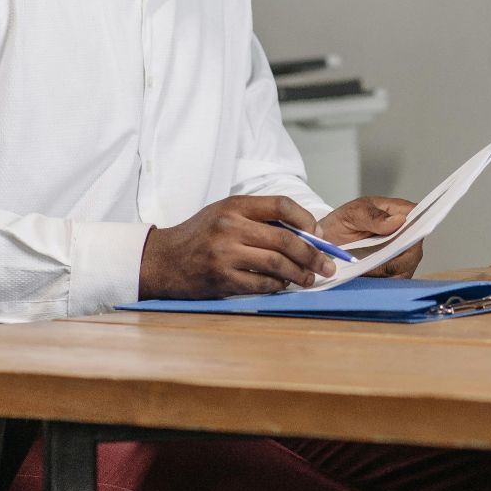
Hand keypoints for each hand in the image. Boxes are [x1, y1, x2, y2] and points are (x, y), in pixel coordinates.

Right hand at [139, 196, 332, 298]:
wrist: (162, 260)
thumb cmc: (200, 235)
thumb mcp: (225, 214)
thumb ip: (259, 218)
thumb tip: (307, 233)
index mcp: (235, 205)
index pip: (281, 205)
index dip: (306, 219)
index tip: (318, 234)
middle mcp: (230, 227)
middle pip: (286, 239)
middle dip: (313, 255)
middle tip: (327, 265)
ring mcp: (225, 253)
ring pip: (277, 263)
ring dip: (300, 274)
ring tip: (310, 278)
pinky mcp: (221, 278)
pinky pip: (261, 284)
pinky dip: (277, 286)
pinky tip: (284, 285)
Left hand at [319, 196, 420, 277]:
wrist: (329, 240)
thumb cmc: (343, 221)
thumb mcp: (352, 213)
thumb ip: (373, 216)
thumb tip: (398, 221)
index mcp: (401, 213)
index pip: (420, 222)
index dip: (413, 234)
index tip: (396, 245)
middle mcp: (406, 235)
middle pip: (414, 251)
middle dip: (395, 261)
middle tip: (371, 263)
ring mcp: (402, 255)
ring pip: (406, 269)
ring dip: (386, 273)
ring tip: (365, 271)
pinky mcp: (394, 272)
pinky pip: (395, 281)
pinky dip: (382, 283)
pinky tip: (367, 278)